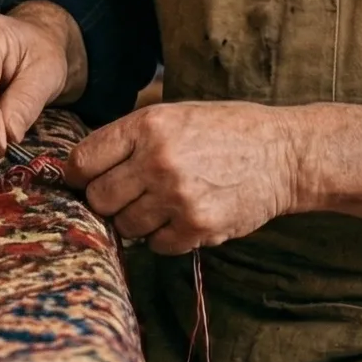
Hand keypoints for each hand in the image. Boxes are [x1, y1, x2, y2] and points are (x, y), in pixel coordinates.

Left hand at [61, 102, 304, 255]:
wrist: (284, 154)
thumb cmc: (225, 132)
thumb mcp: (174, 115)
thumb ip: (129, 140)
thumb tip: (79, 170)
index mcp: (147, 126)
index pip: (83, 160)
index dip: (77, 175)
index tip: (83, 181)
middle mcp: (157, 160)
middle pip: (98, 198)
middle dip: (108, 200)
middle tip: (129, 195)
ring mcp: (177, 196)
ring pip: (125, 226)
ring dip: (138, 221)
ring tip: (163, 203)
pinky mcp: (197, 226)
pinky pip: (157, 245)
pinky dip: (165, 237)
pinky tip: (183, 217)